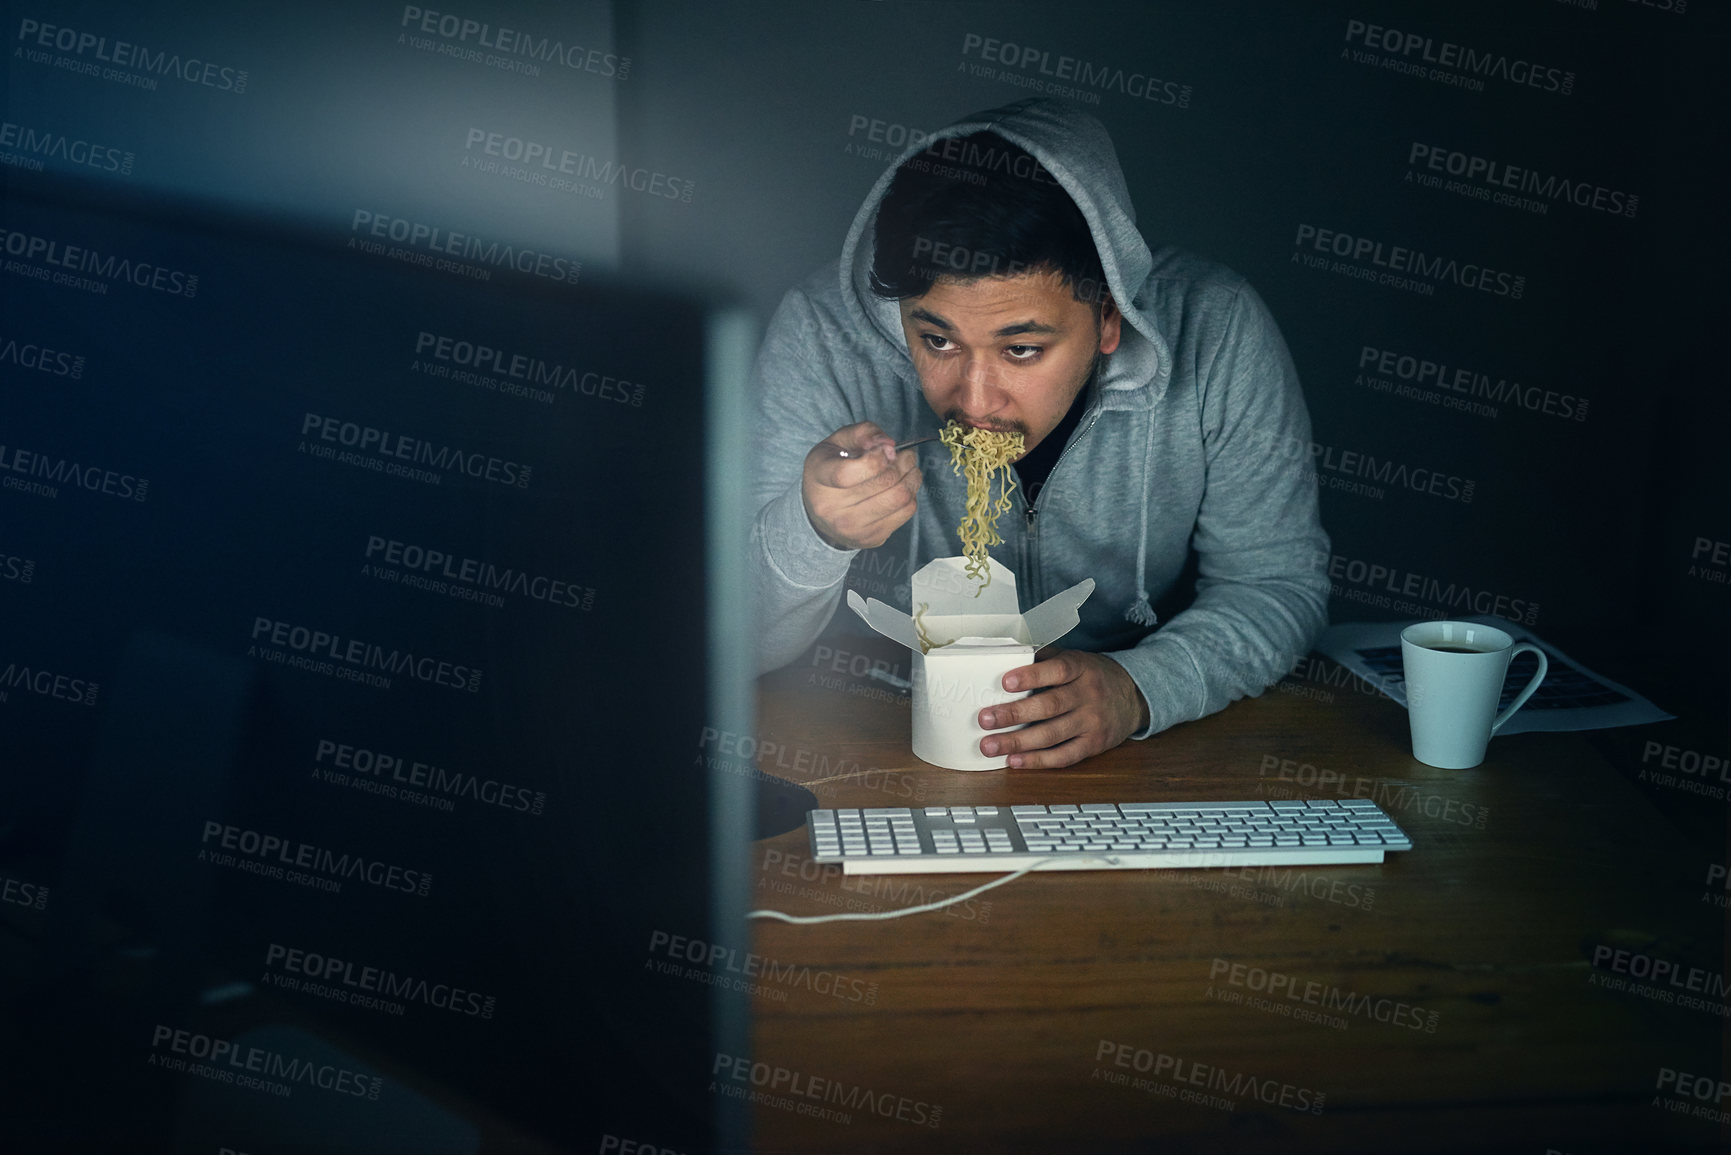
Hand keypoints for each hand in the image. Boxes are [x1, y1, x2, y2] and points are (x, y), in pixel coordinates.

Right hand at [801, 422, 922, 549]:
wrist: (821, 516)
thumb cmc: (832, 471)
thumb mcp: (837, 443)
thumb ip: (862, 433)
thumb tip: (888, 444)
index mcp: (820, 478)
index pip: (849, 473)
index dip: (877, 457)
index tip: (886, 449)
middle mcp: (832, 508)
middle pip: (884, 482)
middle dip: (903, 462)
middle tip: (906, 455)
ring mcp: (853, 527)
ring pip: (900, 498)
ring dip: (912, 477)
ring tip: (909, 468)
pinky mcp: (872, 538)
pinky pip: (906, 512)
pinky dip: (911, 494)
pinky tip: (903, 486)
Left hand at [977, 649, 1149, 768]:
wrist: (1132, 697)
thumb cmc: (1092, 676)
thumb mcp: (1075, 659)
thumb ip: (1045, 659)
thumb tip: (1007, 656)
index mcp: (1081, 668)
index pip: (1056, 670)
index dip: (1031, 676)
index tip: (1005, 682)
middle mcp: (1088, 695)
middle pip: (1050, 706)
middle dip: (1014, 714)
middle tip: (985, 719)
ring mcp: (1092, 722)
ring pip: (1052, 735)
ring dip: (1018, 742)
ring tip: (990, 746)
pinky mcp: (1093, 745)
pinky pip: (1063, 756)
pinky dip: (1038, 761)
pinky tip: (1015, 761)